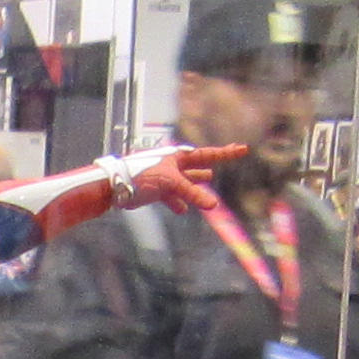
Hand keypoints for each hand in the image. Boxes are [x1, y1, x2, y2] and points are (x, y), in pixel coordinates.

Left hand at [125, 142, 246, 215]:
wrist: (116, 185)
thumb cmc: (143, 176)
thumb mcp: (171, 182)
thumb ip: (192, 194)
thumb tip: (214, 205)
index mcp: (178, 157)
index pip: (208, 155)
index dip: (226, 153)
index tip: (242, 148)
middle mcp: (173, 165)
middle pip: (198, 164)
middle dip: (213, 162)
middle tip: (230, 155)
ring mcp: (165, 177)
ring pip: (185, 180)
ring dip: (195, 183)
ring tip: (207, 179)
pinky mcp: (156, 190)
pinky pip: (171, 196)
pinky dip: (177, 202)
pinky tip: (182, 210)